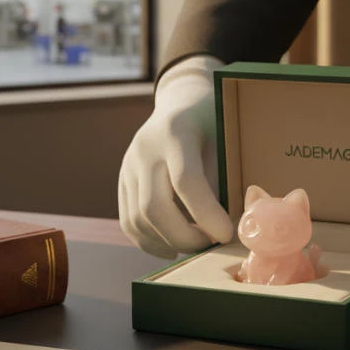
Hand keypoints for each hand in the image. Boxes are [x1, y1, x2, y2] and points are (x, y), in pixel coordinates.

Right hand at [118, 55, 234, 257]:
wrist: (182, 102)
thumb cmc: (215, 124)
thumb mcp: (226, 140)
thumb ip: (223, 180)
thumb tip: (225, 228)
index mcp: (176, 131)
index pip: (186, 180)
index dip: (206, 214)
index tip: (226, 234)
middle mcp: (145, 148)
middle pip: (154, 207)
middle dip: (185, 237)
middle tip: (211, 245)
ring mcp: (128, 165)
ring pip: (137, 219)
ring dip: (168, 242)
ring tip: (196, 245)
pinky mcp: (122, 181)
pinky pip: (129, 221)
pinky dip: (150, 242)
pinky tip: (172, 247)